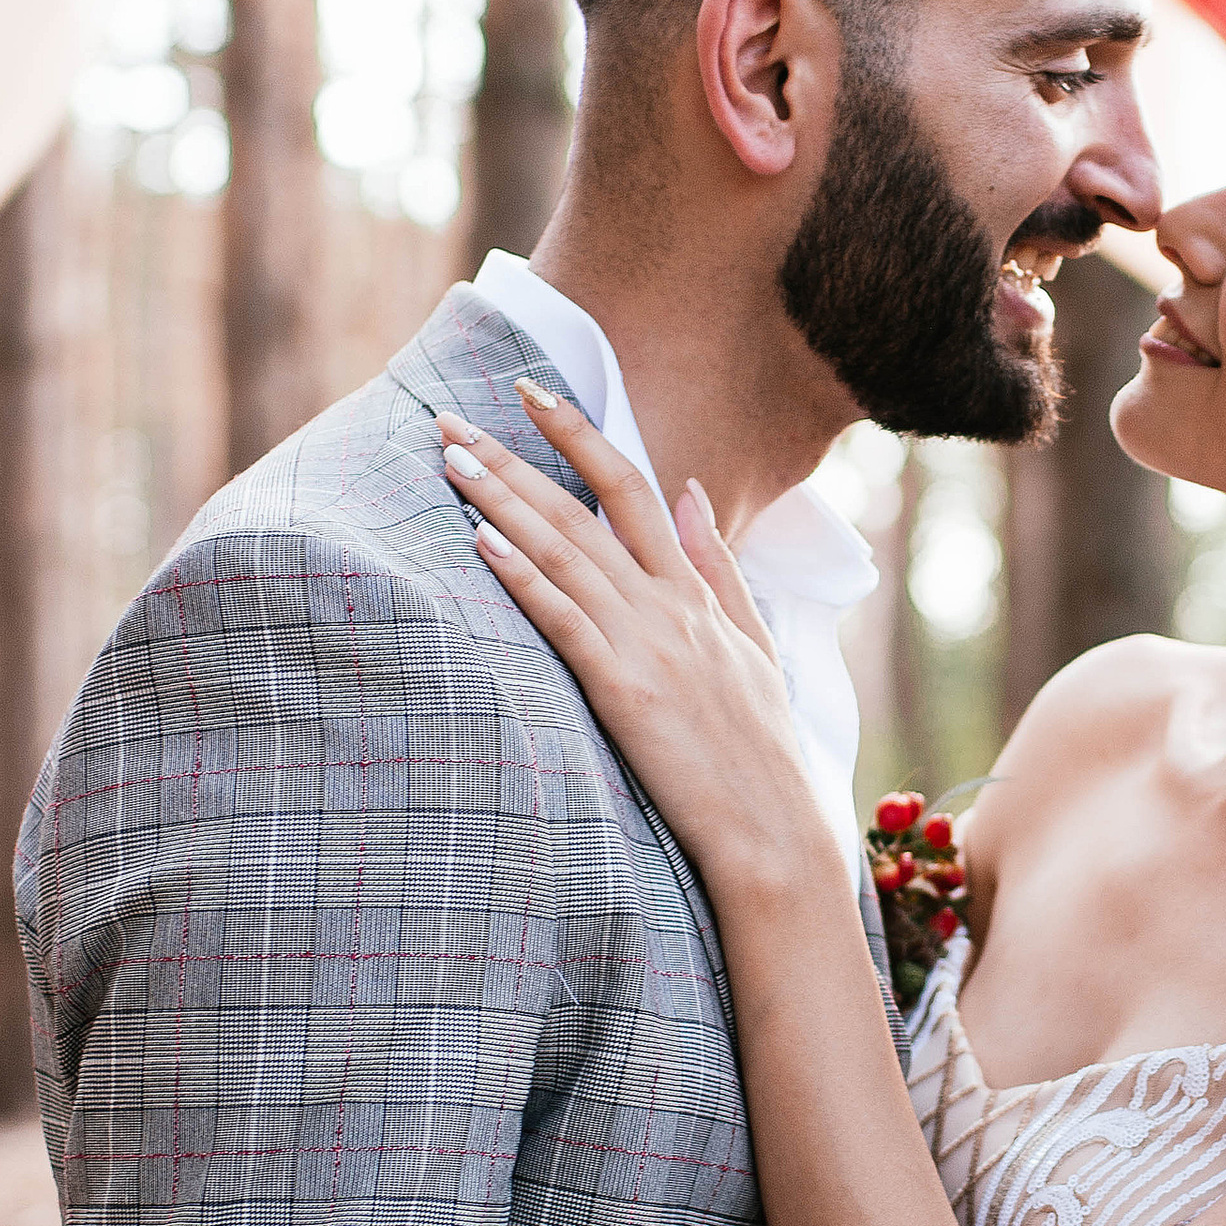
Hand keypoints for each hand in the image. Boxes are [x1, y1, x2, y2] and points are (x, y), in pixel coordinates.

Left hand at [437, 388, 827, 898]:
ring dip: (501, 501)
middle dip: (513, 456)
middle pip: (582, 508)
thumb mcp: (754, 646)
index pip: (632, 486)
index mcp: (695, 593)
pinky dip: (521, 576)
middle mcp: (669, 605)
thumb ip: (719, 567)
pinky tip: (479, 541)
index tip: (531, 393)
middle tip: (451, 419)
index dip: (579, 433)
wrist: (775, 833)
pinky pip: (563, 619)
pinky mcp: (623, 688)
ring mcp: (647, 643)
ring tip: (450, 460)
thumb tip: (691, 493)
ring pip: (564, 552)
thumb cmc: (761, 752)